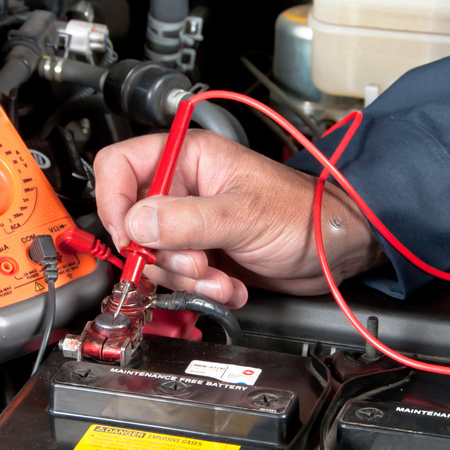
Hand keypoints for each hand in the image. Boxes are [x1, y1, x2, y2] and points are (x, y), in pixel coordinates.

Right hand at [94, 130, 384, 306]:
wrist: (335, 251)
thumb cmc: (304, 213)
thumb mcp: (243, 214)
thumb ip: (186, 221)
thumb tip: (135, 225)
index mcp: (189, 159)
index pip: (119, 166)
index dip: (113, 201)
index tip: (128, 235)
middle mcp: (184, 189)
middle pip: (133, 222)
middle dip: (162, 254)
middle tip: (195, 264)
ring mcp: (191, 225)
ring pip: (154, 258)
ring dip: (186, 279)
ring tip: (220, 278)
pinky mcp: (202, 255)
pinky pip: (178, 279)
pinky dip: (202, 291)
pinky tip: (230, 286)